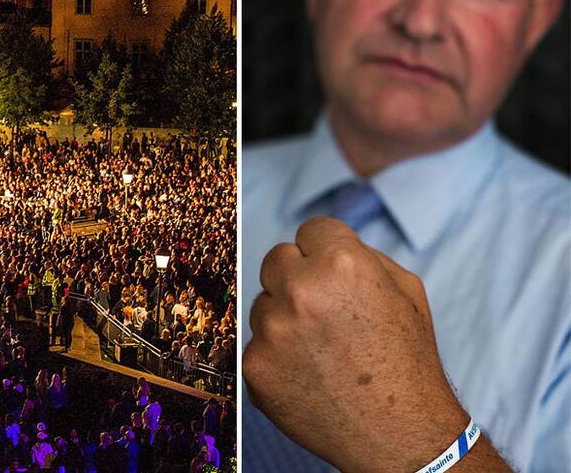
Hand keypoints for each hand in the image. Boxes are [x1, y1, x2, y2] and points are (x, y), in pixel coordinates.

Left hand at [243, 217, 467, 471]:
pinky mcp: (254, 364)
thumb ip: (361, 256)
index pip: (312, 230)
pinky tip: (308, 374)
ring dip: (285, 318)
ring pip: (264, 303)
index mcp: (342, 263)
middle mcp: (301, 290)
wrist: (400, 434)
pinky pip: (257, 343)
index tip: (333, 272)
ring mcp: (273, 329)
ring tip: (323, 350)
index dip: (325, 251)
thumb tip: (323, 244)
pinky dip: (277, 356)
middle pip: (277, 259)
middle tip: (324, 310)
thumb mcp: (406, 291)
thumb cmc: (408, 361)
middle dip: (297, 276)